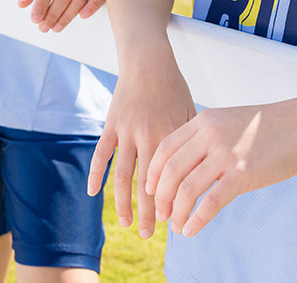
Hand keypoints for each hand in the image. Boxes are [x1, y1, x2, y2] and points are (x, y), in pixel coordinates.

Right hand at [87, 54, 195, 238]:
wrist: (148, 60)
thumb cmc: (173, 86)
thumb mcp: (189, 110)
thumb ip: (192, 140)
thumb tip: (203, 169)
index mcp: (172, 134)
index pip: (172, 177)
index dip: (171, 202)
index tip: (174, 221)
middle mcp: (149, 135)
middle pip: (146, 184)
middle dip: (147, 213)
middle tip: (148, 235)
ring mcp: (127, 131)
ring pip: (122, 175)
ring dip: (122, 203)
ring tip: (125, 224)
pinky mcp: (111, 124)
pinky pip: (100, 154)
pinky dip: (95, 174)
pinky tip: (92, 194)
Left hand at [147, 101, 296, 237]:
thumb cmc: (267, 126)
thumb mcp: (229, 121)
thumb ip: (206, 138)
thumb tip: (188, 166)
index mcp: (204, 121)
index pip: (166, 148)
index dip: (154, 172)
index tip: (149, 189)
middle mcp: (211, 135)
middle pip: (171, 170)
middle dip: (160, 196)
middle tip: (161, 214)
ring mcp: (226, 154)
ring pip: (186, 189)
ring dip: (177, 212)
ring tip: (176, 225)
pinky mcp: (243, 173)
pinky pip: (211, 202)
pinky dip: (196, 220)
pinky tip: (192, 229)